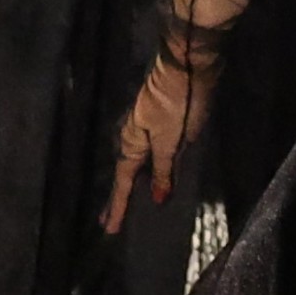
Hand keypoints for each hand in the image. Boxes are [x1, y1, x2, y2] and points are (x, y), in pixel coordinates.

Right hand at [101, 32, 218, 227]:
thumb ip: (164, 171)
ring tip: (128, 201)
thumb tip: (156, 199)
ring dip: (131, 182)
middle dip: (118, 197)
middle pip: (124, 174)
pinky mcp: (158, 119)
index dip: (118, 206)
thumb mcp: (172, 142)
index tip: (108, 229)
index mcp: (131, 144)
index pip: (124, 183)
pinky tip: (149, 172)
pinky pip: (146, 151)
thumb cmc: (178, 105)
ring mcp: (143, 126)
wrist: (187, 65)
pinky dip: (144, 167)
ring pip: (135, 162)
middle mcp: (131, 136)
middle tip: (108, 220)